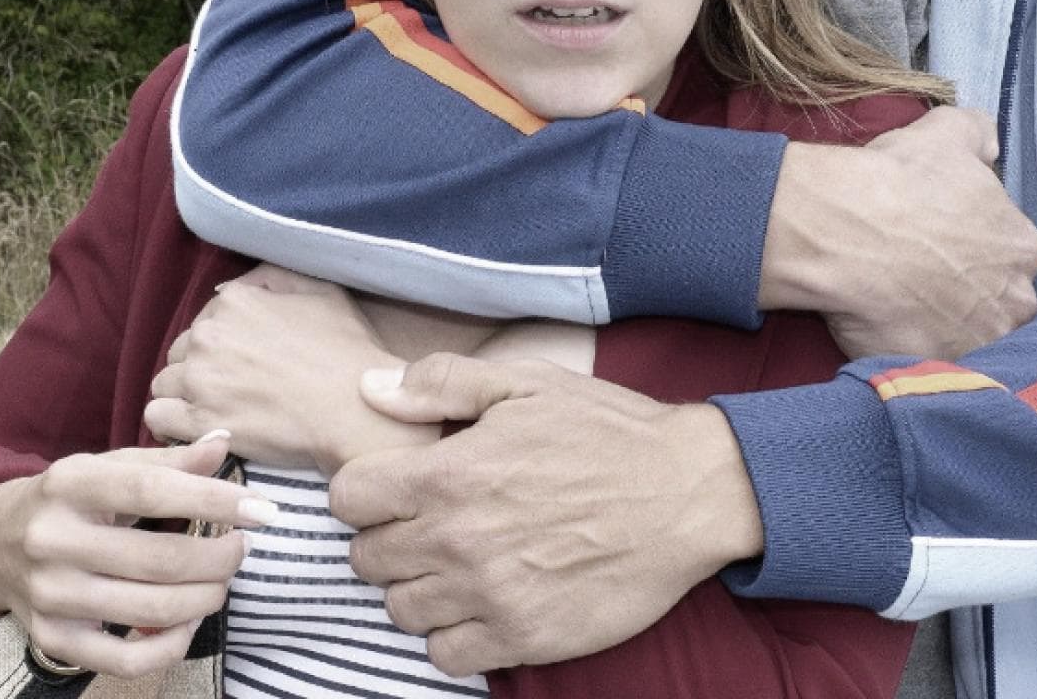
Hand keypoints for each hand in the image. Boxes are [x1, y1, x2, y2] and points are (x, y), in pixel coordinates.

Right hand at [0, 435, 268, 678]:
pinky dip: (171, 645)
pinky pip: (125, 659)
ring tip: (222, 578)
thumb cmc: (71, 498)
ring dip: (206, 597)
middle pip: (159, 560)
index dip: (214, 501)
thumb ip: (169, 460)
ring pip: (151, 610)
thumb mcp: (109, 466)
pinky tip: (190, 620)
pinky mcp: (52, 639)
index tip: (261, 509)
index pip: (152, 492)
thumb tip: (224, 443)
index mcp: (69, 485)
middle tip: (242, 547)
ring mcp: (50, 595)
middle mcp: (52, 541)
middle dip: (220, 557)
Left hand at [147, 266, 434, 468]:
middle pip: (181, 351)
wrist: (355, 410)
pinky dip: (173, 423)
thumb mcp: (323, 292)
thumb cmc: (347, 351)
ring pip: (165, 383)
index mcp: (234, 301)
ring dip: (185, 396)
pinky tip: (199, 428)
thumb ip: (274, 277)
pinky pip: (157, 417)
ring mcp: (200, 380)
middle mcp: (208, 335)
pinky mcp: (198, 422)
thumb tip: (236, 285)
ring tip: (218, 409)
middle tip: (235, 388)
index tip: (246, 361)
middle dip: (201, 367)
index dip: (225, 342)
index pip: (205, 320)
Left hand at [332, 354, 761, 676]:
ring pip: (401, 609)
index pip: (348, 497)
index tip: (398, 486)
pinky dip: (455, 633)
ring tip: (459, 563)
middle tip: (433, 523)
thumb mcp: (529, 383)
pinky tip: (484, 601)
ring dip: (421, 586)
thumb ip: (444, 382)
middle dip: (390, 537)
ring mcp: (488, 595)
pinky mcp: (522, 637)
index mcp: (451, 473)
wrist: (688, 494)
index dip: (367, 488)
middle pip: (367, 557)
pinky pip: (446, 653)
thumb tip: (371, 388)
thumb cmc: (609, 432)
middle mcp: (458, 539)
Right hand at [761, 106, 1036, 357]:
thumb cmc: (897, 180)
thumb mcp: (945, 132)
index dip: (979, 250)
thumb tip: (991, 145)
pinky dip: (919, 354)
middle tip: (928, 280)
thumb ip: (979, 132)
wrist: (843, 231)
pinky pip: (935, 368)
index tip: (947, 246)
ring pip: (973, 339)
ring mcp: (978, 343)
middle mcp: (1015, 301)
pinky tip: (893, 332)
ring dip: (950, 328)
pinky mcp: (938, 370)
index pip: (1014, 254)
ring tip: (910, 311)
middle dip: (974, 296)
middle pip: (1002, 303)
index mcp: (1023, 246)